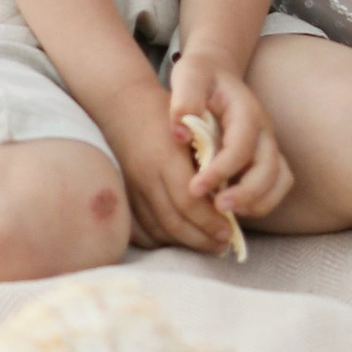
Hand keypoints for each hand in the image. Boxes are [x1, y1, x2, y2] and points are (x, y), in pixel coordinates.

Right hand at [110, 89, 231, 253]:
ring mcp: (132, 188)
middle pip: (174, 221)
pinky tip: (180, 239)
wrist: (122, 105)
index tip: (229, 230)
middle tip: (222, 245)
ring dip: (184, 243)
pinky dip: (162, 239)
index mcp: (165, 158)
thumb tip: (229, 193)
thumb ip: (208, 157)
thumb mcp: (193, 126)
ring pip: (158, 229)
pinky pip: (141, 229)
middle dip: (201, 239)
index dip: (210, 221)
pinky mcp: (124, 195)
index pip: (189, 201)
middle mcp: (146, 177)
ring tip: (207, 245)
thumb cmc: (166, 112)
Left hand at [164, 54, 294, 239]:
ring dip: (257, 202)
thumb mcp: (188, 76)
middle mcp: (263, 129)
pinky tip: (233, 209)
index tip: (195, 188)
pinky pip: (276, 185)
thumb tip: (181, 135)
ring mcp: (267, 145)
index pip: (241, 146)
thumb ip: (184, 101)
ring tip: (226, 215)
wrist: (216, 72)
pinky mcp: (265, 158)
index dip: (221, 170)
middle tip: (216, 209)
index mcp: (246, 110)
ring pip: (278, 180)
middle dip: (245, 193)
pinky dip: (261, 202)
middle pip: (268, 168)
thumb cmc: (200, 76)